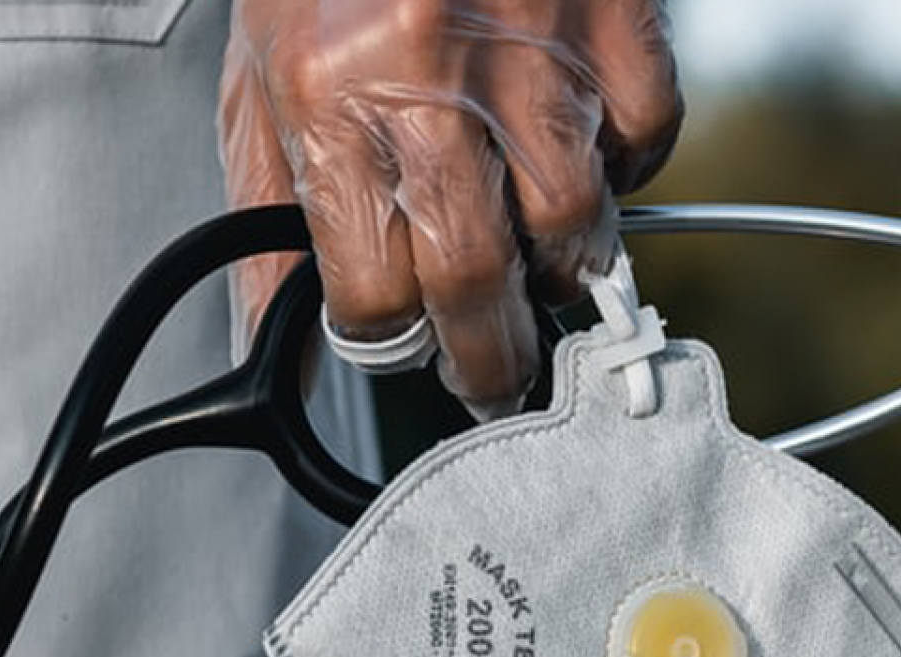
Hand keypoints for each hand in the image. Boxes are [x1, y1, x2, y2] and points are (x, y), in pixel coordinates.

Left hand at [219, 0, 681, 417]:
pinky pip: (644, 139)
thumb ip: (265, 217)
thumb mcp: (256, 82)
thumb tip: (273, 343)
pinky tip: (581, 162)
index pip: (373, 293)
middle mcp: (434, 85)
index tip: (399, 344)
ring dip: (558, 271)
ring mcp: (535, 51)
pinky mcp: (612, 17)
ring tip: (535, 270)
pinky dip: (623, 174)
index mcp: (331, 102)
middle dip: (486, 360)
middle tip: (488, 377)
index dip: (387, 341)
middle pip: (478, 282)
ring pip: (573, 226)